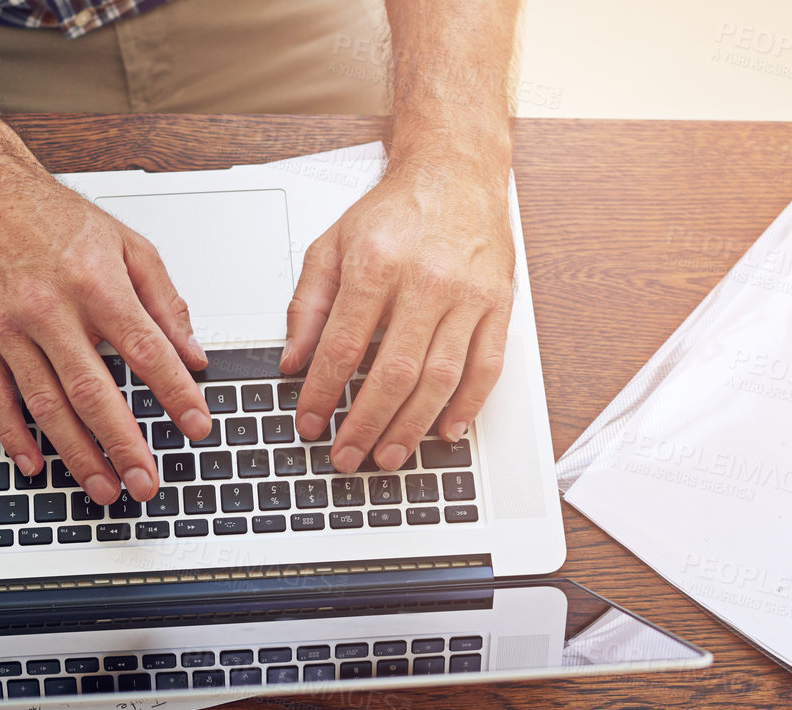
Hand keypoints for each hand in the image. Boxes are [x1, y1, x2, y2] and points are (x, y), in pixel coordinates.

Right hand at [0, 160, 210, 503]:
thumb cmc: (54, 218)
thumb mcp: (127, 245)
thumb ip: (165, 301)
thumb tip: (193, 355)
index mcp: (94, 281)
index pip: (144, 349)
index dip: (175, 393)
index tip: (196, 425)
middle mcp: (49, 307)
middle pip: (92, 391)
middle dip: (123, 444)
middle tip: (147, 482)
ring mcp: (7, 327)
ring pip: (45, 404)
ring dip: (76, 454)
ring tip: (103, 487)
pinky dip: (14, 436)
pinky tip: (35, 463)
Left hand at [281, 154, 514, 473]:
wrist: (455, 170)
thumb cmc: (395, 211)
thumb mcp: (332, 246)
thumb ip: (307, 306)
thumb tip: (293, 362)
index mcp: (376, 264)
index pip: (343, 347)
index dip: (323, 394)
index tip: (310, 423)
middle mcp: (425, 280)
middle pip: (393, 373)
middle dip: (366, 424)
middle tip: (347, 456)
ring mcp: (467, 295)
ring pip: (440, 378)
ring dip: (412, 427)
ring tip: (389, 456)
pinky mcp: (498, 303)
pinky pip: (487, 367)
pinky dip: (468, 406)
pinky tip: (446, 431)